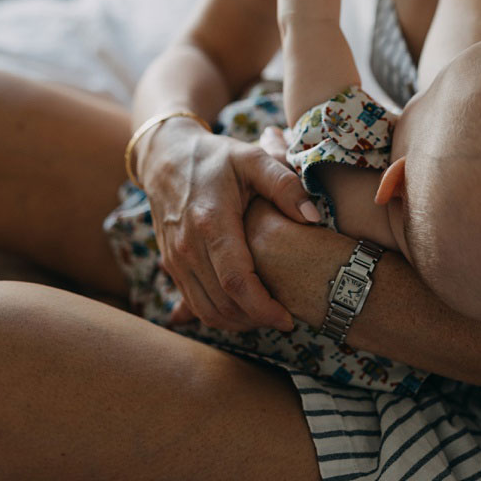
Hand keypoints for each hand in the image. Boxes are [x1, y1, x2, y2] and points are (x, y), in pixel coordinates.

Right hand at [140, 118, 320, 331]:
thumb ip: (285, 185)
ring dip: (238, 322)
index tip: (288, 319)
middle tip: (286, 320)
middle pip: (222, 304)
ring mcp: (175, 260)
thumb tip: (314, 217)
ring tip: (269, 317)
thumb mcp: (254, 157)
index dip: (263, 307)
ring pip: (205, 310)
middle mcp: (187, 248)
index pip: (236, 281)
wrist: (166, 158)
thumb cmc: (217, 158)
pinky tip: (245, 309)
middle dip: (256, 320)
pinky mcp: (171, 266)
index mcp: (211, 223)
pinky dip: (220, 314)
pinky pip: (194, 302)